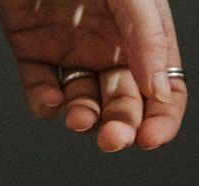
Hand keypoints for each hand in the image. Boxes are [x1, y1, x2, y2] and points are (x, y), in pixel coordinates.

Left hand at [0, 0, 186, 150]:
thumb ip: (148, 38)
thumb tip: (161, 93)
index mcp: (142, 33)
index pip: (165, 92)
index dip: (161, 120)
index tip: (149, 139)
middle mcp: (111, 46)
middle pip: (126, 105)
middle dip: (122, 127)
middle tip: (114, 138)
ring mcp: (73, 50)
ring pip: (87, 104)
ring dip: (86, 120)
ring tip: (79, 117)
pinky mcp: (33, 49)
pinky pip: (42, 90)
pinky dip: (45, 105)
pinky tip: (50, 101)